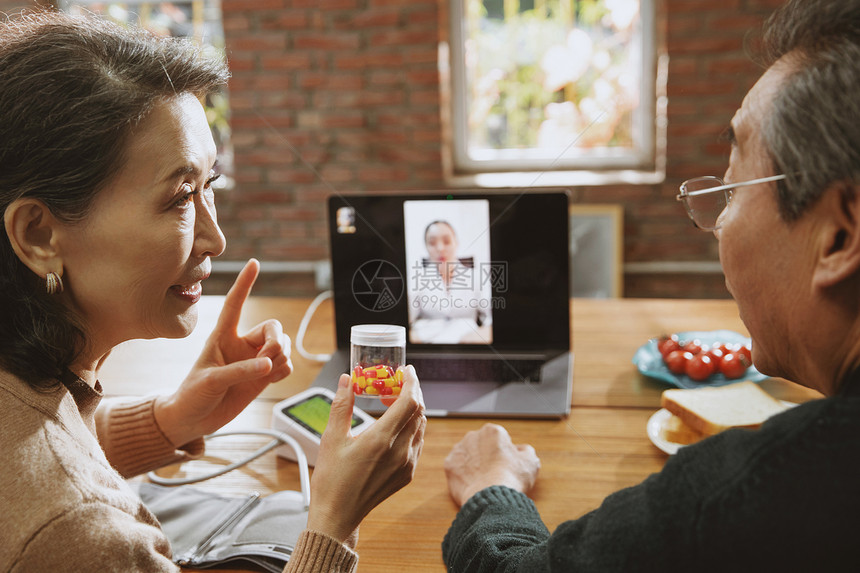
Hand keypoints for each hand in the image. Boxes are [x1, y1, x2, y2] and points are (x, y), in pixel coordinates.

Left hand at [155, 259, 292, 445]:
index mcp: (221, 336)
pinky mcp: (263, 377)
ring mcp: (254, 360)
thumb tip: (268, 366)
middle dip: (277, 340)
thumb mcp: (210, 381)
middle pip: (272, 326)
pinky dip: (285, 370)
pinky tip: (270, 380)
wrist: (193, 421)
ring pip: (282, 345)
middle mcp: (241, 344)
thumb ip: (239, 372)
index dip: (244, 283)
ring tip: (267, 373)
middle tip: (268, 358)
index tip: (254, 263)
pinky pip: (286, 365)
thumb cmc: (192, 396)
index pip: (235, 304)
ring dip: (282, 356)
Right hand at [306, 365, 425, 545]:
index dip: (411, 382)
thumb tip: (346, 380)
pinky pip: (418, 443)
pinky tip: (394, 427)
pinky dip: (412, 428)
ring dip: (411, 410)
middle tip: (394, 384)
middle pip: (418, 411)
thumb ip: (342, 405)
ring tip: (392, 403)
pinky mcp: (408, 474)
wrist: (338, 515)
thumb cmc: (331, 479)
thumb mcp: (331, 438)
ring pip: (420, 427)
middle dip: (410, 392)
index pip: (409, 402)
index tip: (406, 371)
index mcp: (381, 440)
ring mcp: (407, 464)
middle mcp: (400, 451)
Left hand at [444, 423, 539, 506]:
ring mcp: (458, 450)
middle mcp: (473, 436)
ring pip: (468, 456)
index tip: (507, 466)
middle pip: (482, 445)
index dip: (504, 453)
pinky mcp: (449, 466)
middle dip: (487, 457)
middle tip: (495, 474)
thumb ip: (525, 451)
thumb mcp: (530, 462)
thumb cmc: (512, 478)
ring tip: (484, 481)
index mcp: (493, 431)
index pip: (499, 439)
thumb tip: (519, 450)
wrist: (491, 498)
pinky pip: (458, 469)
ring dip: (474, 465)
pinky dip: (464, 476)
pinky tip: (474, 485)